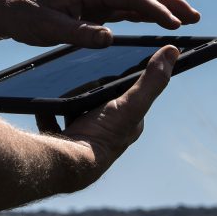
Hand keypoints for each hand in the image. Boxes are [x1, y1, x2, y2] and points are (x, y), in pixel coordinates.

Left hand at [0, 0, 199, 48]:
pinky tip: (162, 23)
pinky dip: (148, 15)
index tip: (174, 23)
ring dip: (164, 8)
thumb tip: (108, 38)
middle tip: (195, 17)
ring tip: (188, 20)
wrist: (9, 10)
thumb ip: (79, 34)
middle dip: (171, 2)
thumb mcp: (48, 28)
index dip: (155, 9)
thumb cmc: (26, 16)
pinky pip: (128, 10)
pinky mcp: (97, 8)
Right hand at [35, 45, 177, 181]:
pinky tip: (43, 102)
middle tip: (86, 72)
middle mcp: (108, 134)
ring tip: (65, 84)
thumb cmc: (101, 135)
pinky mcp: (62, 142)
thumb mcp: (131, 103)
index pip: (131, 96)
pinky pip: (54, 123)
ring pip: (78, 112)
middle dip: (95, 90)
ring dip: (72, 100)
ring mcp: (84, 138)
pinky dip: (49, 112)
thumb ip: (152, 80)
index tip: (117, 64)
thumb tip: (172, 52)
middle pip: (103, 104)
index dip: (126, 81)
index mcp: (128, 125)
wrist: (65, 164)